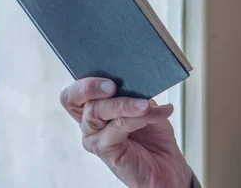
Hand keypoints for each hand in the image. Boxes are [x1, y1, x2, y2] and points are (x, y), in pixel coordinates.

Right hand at [60, 78, 191, 187]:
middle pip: (75, 99)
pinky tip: (160, 114)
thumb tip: (132, 75)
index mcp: (94, 107)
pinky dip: (140, 117)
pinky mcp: (105, 151)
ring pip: (98, 111)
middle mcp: (88, 123)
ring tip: (146, 104)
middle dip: (91, 87)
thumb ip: (133, 91)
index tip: (105, 76)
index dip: (83, 82)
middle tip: (113, 85)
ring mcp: (94, 138)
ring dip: (125, 104)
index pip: (73, 93)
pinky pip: (118, 126)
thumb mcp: (144, 104)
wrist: (167, 165)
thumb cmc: (153, 134)